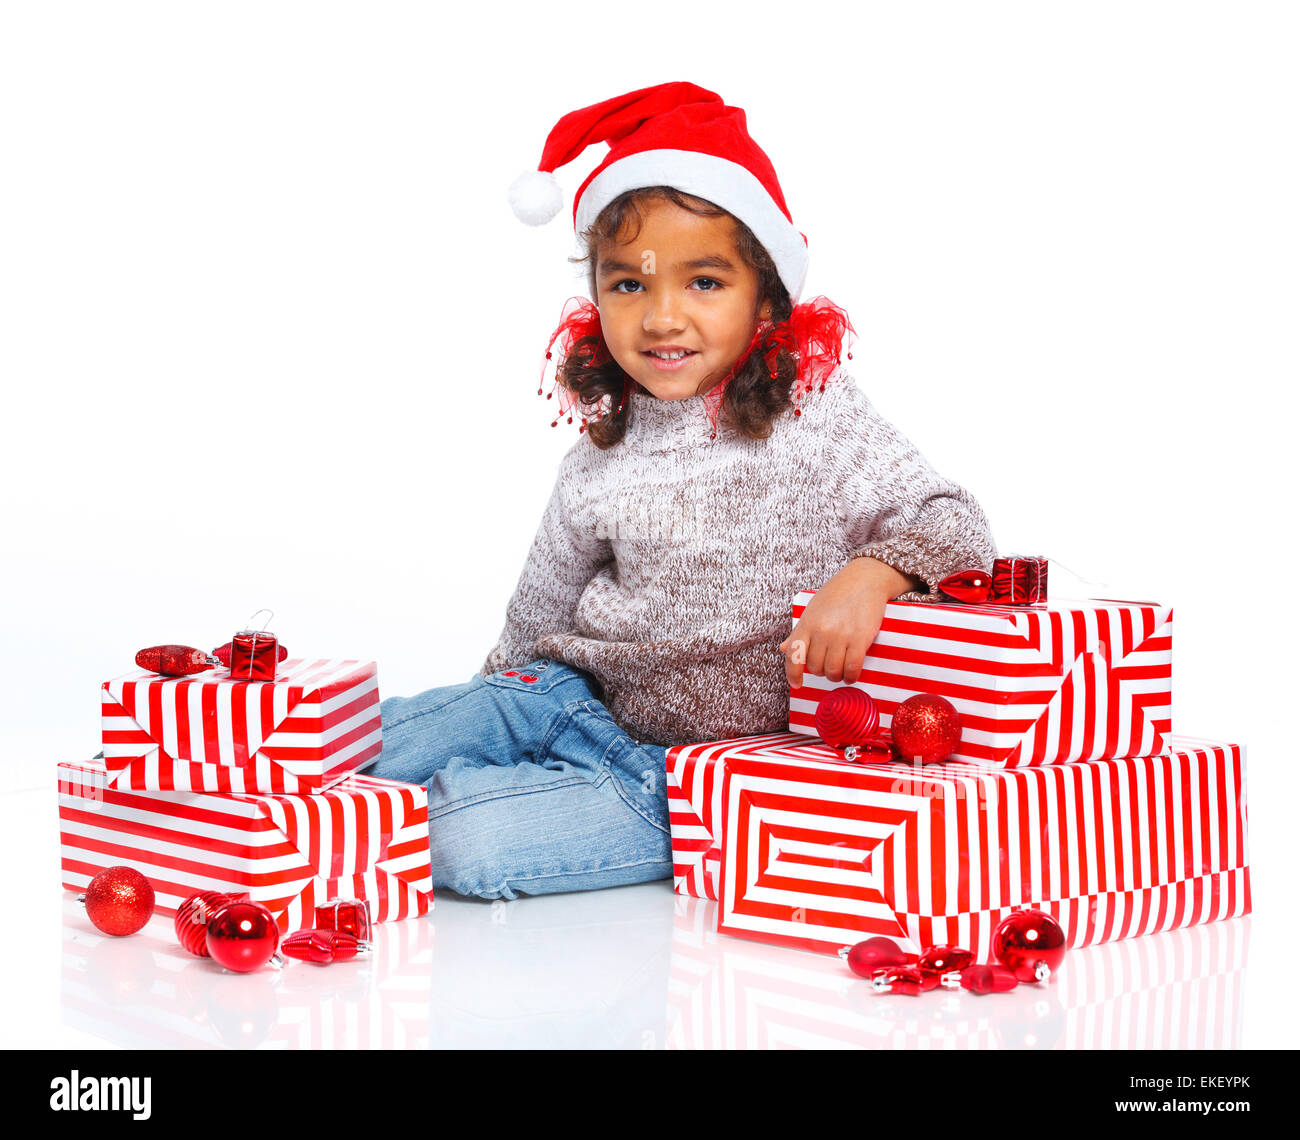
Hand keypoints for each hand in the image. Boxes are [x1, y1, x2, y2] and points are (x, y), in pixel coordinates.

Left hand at [779, 558, 917, 687]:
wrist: (865, 579)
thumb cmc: (838, 593)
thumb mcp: (812, 610)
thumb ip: (798, 632)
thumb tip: (784, 648)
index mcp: (806, 624)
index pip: (793, 655)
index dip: (792, 674)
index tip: (796, 683)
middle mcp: (821, 631)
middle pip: (815, 667)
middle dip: (820, 672)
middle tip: (828, 666)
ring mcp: (840, 636)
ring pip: (832, 671)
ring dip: (836, 676)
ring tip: (840, 671)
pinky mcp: (860, 639)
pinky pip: (852, 668)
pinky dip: (851, 676)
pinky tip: (851, 674)